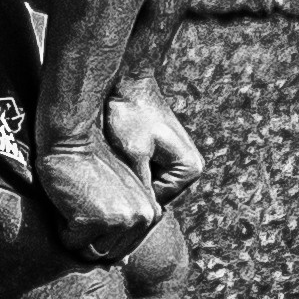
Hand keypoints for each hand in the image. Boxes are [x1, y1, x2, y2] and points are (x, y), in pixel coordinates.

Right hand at [31, 124, 158, 267]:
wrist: (72, 141)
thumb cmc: (90, 164)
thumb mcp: (117, 194)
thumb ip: (124, 226)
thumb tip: (122, 265)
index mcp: (151, 212)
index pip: (124, 248)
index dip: (101, 235)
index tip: (92, 211)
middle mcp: (141, 218)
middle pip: (107, 254)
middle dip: (87, 237)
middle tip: (79, 206)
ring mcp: (120, 220)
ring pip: (89, 253)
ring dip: (74, 234)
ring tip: (74, 204)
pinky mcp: (95, 221)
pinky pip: (70, 243)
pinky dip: (61, 228)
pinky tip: (65, 202)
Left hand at [104, 69, 204, 204]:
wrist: (128, 81)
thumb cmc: (130, 114)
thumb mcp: (134, 153)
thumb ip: (142, 185)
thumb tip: (143, 217)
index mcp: (190, 169)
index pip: (155, 202)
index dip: (130, 198)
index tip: (108, 187)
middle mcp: (191, 166)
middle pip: (154, 195)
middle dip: (131, 188)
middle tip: (107, 176)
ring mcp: (179, 160)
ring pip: (147, 185)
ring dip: (129, 179)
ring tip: (111, 164)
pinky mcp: (165, 153)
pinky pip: (146, 172)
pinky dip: (130, 168)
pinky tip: (115, 157)